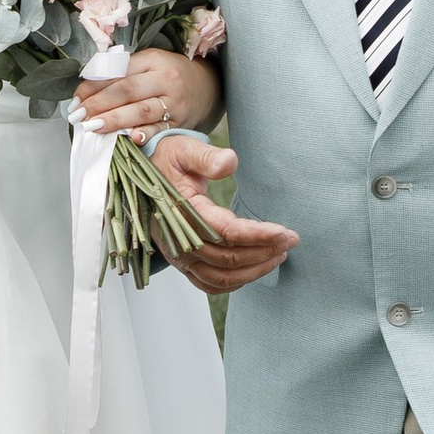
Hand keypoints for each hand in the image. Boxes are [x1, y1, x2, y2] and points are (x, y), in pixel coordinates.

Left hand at [84, 48, 221, 138]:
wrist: (208, 86)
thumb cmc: (169, 72)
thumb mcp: (148, 62)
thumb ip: (122, 70)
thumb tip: (87, 81)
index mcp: (153, 60)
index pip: (118, 72)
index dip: (93, 86)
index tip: (75, 99)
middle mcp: (165, 80)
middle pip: (126, 91)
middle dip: (98, 104)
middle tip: (78, 115)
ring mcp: (174, 103)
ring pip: (141, 111)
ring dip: (114, 120)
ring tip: (92, 126)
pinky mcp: (180, 122)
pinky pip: (160, 130)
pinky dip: (145, 134)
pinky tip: (130, 139)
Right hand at [149, 135, 296, 295]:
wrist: (142, 174)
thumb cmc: (167, 160)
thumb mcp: (184, 149)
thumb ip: (207, 157)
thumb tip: (230, 162)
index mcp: (180, 212)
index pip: (225, 232)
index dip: (258, 235)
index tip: (285, 231)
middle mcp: (177, 240)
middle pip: (227, 258)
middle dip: (264, 252)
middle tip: (291, 240)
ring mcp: (178, 255)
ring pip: (221, 278)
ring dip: (254, 271)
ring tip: (280, 255)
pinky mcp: (181, 262)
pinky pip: (208, 284)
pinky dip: (235, 283)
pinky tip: (256, 269)